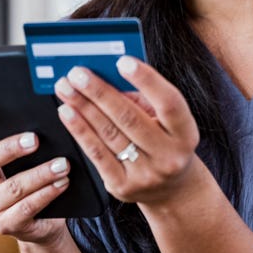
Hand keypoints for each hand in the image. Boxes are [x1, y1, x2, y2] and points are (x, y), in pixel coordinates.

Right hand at [0, 101, 69, 245]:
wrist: (42, 220)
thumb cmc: (33, 178)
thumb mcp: (25, 159)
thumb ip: (24, 141)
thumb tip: (44, 117)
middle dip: (10, 148)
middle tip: (35, 139)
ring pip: (13, 187)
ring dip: (41, 174)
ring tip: (63, 164)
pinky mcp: (5, 225)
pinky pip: (27, 207)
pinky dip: (47, 193)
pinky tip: (62, 183)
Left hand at [54, 57, 200, 206]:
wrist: (172, 191)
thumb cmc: (166, 144)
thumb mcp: (167, 122)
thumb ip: (144, 100)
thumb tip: (109, 77)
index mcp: (186, 134)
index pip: (169, 103)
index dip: (146, 80)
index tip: (122, 61)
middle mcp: (169, 156)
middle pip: (129, 118)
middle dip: (99, 92)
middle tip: (78, 73)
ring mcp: (146, 175)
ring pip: (109, 134)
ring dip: (83, 108)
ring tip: (65, 88)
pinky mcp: (123, 187)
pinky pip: (97, 154)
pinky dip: (80, 131)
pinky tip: (67, 113)